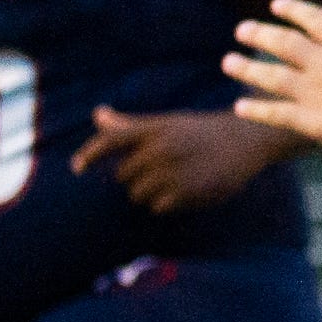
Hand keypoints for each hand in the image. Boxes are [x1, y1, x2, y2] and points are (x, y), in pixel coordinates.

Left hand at [72, 106, 290, 214]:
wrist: (245, 140)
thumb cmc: (200, 131)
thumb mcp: (167, 123)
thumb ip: (129, 125)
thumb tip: (97, 114)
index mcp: (154, 128)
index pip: (111, 140)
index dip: (89, 154)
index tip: (76, 168)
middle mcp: (160, 148)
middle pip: (124, 175)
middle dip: (136, 177)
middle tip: (162, 169)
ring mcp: (173, 171)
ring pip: (138, 194)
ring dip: (151, 193)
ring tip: (176, 180)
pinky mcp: (186, 192)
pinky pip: (158, 207)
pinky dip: (166, 204)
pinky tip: (185, 191)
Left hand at [224, 0, 321, 178]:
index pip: (313, 18)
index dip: (292, 9)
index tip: (275, 5)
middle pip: (284, 43)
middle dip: (260, 34)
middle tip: (241, 30)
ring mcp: (318, 93)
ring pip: (272, 76)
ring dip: (247, 68)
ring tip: (229, 62)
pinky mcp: (314, 122)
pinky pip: (277, 113)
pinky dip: (256, 110)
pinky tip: (240, 107)